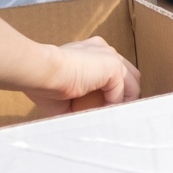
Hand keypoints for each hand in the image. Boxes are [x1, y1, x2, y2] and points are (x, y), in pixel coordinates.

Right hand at [25, 36, 140, 114]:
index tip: (107, 112)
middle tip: (115, 117)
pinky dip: (116, 105)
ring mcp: (109, 55)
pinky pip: (123, 91)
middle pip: (129, 76)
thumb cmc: (43, 84)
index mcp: (89, 53)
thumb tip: (88, 122)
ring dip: (124, 103)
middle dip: (126, 97)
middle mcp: (102, 50)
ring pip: (132, 83)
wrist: (40, 72)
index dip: (114, 93)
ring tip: (113, 119)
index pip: (113, 73)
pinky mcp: (112, 65)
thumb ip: (80, 104)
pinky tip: (102, 114)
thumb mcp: (65, 95)